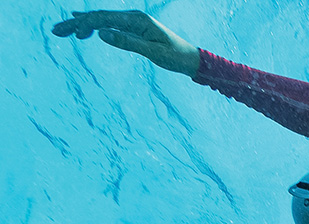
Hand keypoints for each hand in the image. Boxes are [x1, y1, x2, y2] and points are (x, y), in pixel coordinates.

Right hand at [52, 10, 199, 76]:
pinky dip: (94, 24)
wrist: (190, 58)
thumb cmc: (174, 56)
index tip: (67, 33)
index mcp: (137, 20)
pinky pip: (109, 23)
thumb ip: (127, 42)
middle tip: (55, 31)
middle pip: (98, 17)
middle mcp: (133, 17)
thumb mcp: (151, 52)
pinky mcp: (134, 28)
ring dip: (81, 25)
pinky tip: (82, 24)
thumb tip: (101, 33)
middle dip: (75, 23)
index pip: (103, 19)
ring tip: (63, 32)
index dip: (83, 24)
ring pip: (102, 20)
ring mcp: (133, 22)